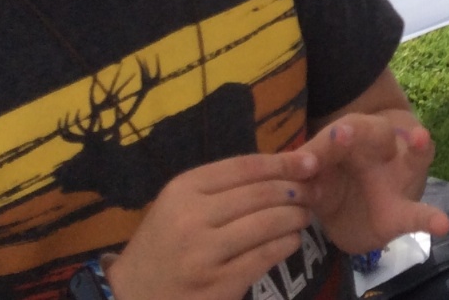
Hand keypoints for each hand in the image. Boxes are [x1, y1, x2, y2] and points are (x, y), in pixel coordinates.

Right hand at [105, 153, 318, 299]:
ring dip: (296, 216)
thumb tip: (285, 165)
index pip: (245, 167)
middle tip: (315, 191)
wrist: (132, 296)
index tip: (312, 161)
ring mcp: (203, 254)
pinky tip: (291, 240)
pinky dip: (286, 244)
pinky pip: (265, 256)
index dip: (284, 162)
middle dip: (296, 190)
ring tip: (305, 215)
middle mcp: (191, 217)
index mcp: (183, 189)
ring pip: (268, 223)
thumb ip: (224, 186)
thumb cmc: (165, 245)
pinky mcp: (217, 285)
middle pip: (261, 194)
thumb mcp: (181, 204)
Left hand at [298, 112, 448, 253]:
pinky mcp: (402, 212)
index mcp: (353, 138)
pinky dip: (429, 219)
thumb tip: (294, 171)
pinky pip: (418, 214)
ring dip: (417, 147)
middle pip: (377, 132)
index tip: (316, 147)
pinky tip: (442, 224)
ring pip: (413, 156)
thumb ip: (307, 169)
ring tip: (421, 138)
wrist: (355, 210)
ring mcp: (398, 178)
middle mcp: (381, 151)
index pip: (342, 131)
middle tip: (343, 133)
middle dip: (362, 132)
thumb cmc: (334, 177)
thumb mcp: (317, 171)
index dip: (328, 138)